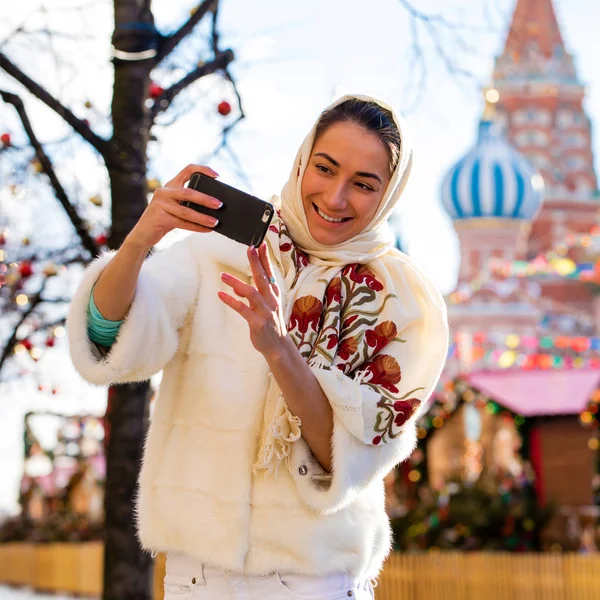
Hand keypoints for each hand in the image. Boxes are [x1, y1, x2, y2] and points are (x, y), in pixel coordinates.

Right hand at [127, 164, 222, 248]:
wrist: (143, 234)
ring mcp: (160, 204)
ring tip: (216, 222)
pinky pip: (182, 223)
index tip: (217, 175)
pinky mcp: (159, 218)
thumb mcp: (175, 207)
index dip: (203, 169)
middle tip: (220, 204)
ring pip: (186, 211)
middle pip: (188, 192)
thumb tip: (215, 208)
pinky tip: (207, 229)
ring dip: (203, 217)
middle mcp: (164, 192)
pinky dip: (196, 227)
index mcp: (170, 185)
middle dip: (205, 199)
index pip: (187, 170)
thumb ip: (189, 203)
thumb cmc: (164, 219)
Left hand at [218, 243, 286, 359]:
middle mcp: (271, 300)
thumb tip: (235, 286)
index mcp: (273, 294)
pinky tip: (220, 294)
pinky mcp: (257, 323)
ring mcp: (265, 312)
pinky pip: (243, 310)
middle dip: (256, 263)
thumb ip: (252, 295)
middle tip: (250, 248)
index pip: (270, 273)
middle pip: (263, 278)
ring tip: (223, 276)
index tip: (260, 244)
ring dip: (237, 283)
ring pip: (251, 293)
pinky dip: (231, 301)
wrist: (278, 346)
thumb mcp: (264, 306)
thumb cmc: (270, 324)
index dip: (264, 259)